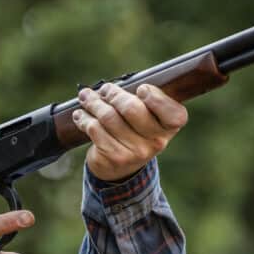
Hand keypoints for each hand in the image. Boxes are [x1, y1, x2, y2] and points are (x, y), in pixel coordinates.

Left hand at [72, 83, 188, 181]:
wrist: (121, 167)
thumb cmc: (134, 129)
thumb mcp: (147, 115)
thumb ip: (142, 98)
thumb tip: (111, 86)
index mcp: (170, 127)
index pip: (173, 113)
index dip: (156, 98)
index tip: (141, 89)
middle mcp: (157, 142)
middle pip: (131, 108)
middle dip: (113, 94)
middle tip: (104, 89)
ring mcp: (136, 152)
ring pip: (108, 117)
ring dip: (93, 103)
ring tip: (85, 96)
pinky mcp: (115, 157)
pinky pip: (95, 130)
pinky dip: (85, 118)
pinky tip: (80, 115)